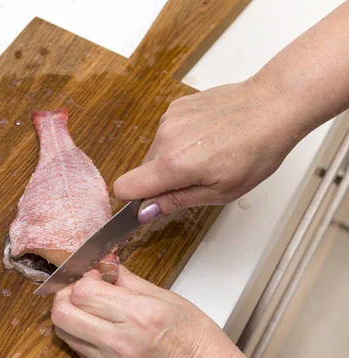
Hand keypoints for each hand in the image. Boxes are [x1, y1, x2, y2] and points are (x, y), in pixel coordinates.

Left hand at [51, 266, 241, 357]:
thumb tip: (108, 266)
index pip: (84, 292)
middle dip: (65, 295)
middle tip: (82, 290)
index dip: (83, 279)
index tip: (94, 276)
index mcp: (138, 314)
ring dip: (69, 315)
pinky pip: (78, 350)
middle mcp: (120, 339)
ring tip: (87, 307)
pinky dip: (79, 333)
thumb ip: (131, 281)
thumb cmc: (198, 341)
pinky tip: (95, 326)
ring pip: (64, 333)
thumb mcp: (170, 299)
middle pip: (63, 313)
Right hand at [113, 78, 298, 216]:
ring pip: (157, 152)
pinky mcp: (176, 106)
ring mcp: (169, 119)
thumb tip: (145, 212)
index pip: (124, 187)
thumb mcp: (220, 191)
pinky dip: (182, 139)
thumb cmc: (256, 150)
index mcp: (173, 164)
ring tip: (209, 154)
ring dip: (174, 159)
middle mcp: (164, 138)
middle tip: (199, 178)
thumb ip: (175, 201)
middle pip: (143, 170)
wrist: (273, 106)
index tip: (152, 203)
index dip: (134, 199)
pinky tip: (208, 137)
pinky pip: (168, 133)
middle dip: (163, 180)